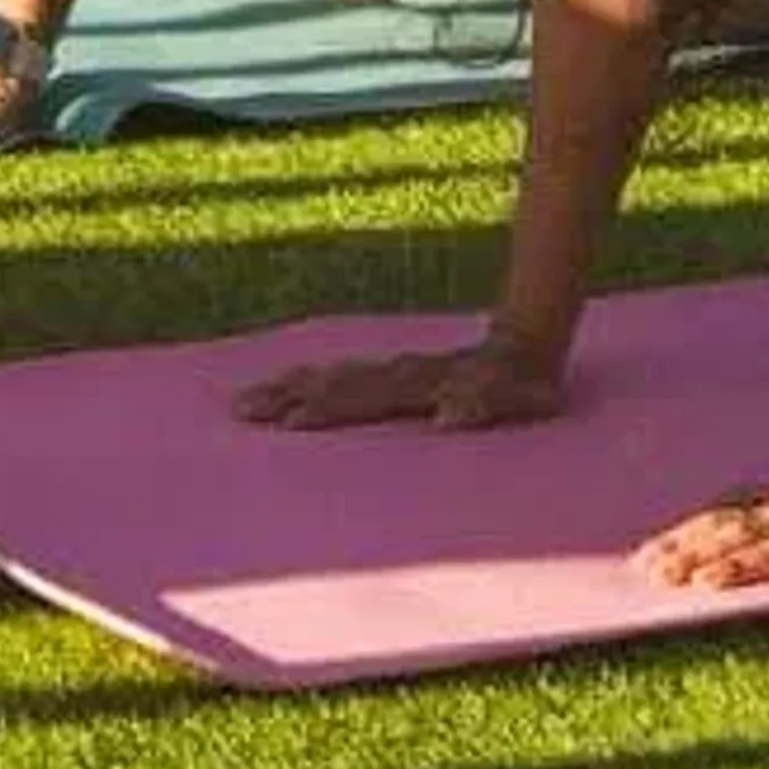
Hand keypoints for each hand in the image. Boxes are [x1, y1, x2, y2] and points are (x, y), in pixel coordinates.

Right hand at [237, 336, 563, 431]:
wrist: (526, 345)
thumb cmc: (523, 385)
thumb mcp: (518, 398)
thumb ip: (486, 403)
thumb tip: (450, 420)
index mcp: (419, 383)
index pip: (362, 396)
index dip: (325, 408)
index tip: (287, 423)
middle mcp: (396, 375)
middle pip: (332, 384)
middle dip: (286, 397)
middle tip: (241, 411)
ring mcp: (390, 373)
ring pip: (329, 377)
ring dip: (287, 389)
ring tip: (243, 403)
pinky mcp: (389, 379)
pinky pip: (338, 380)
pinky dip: (304, 384)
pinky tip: (280, 391)